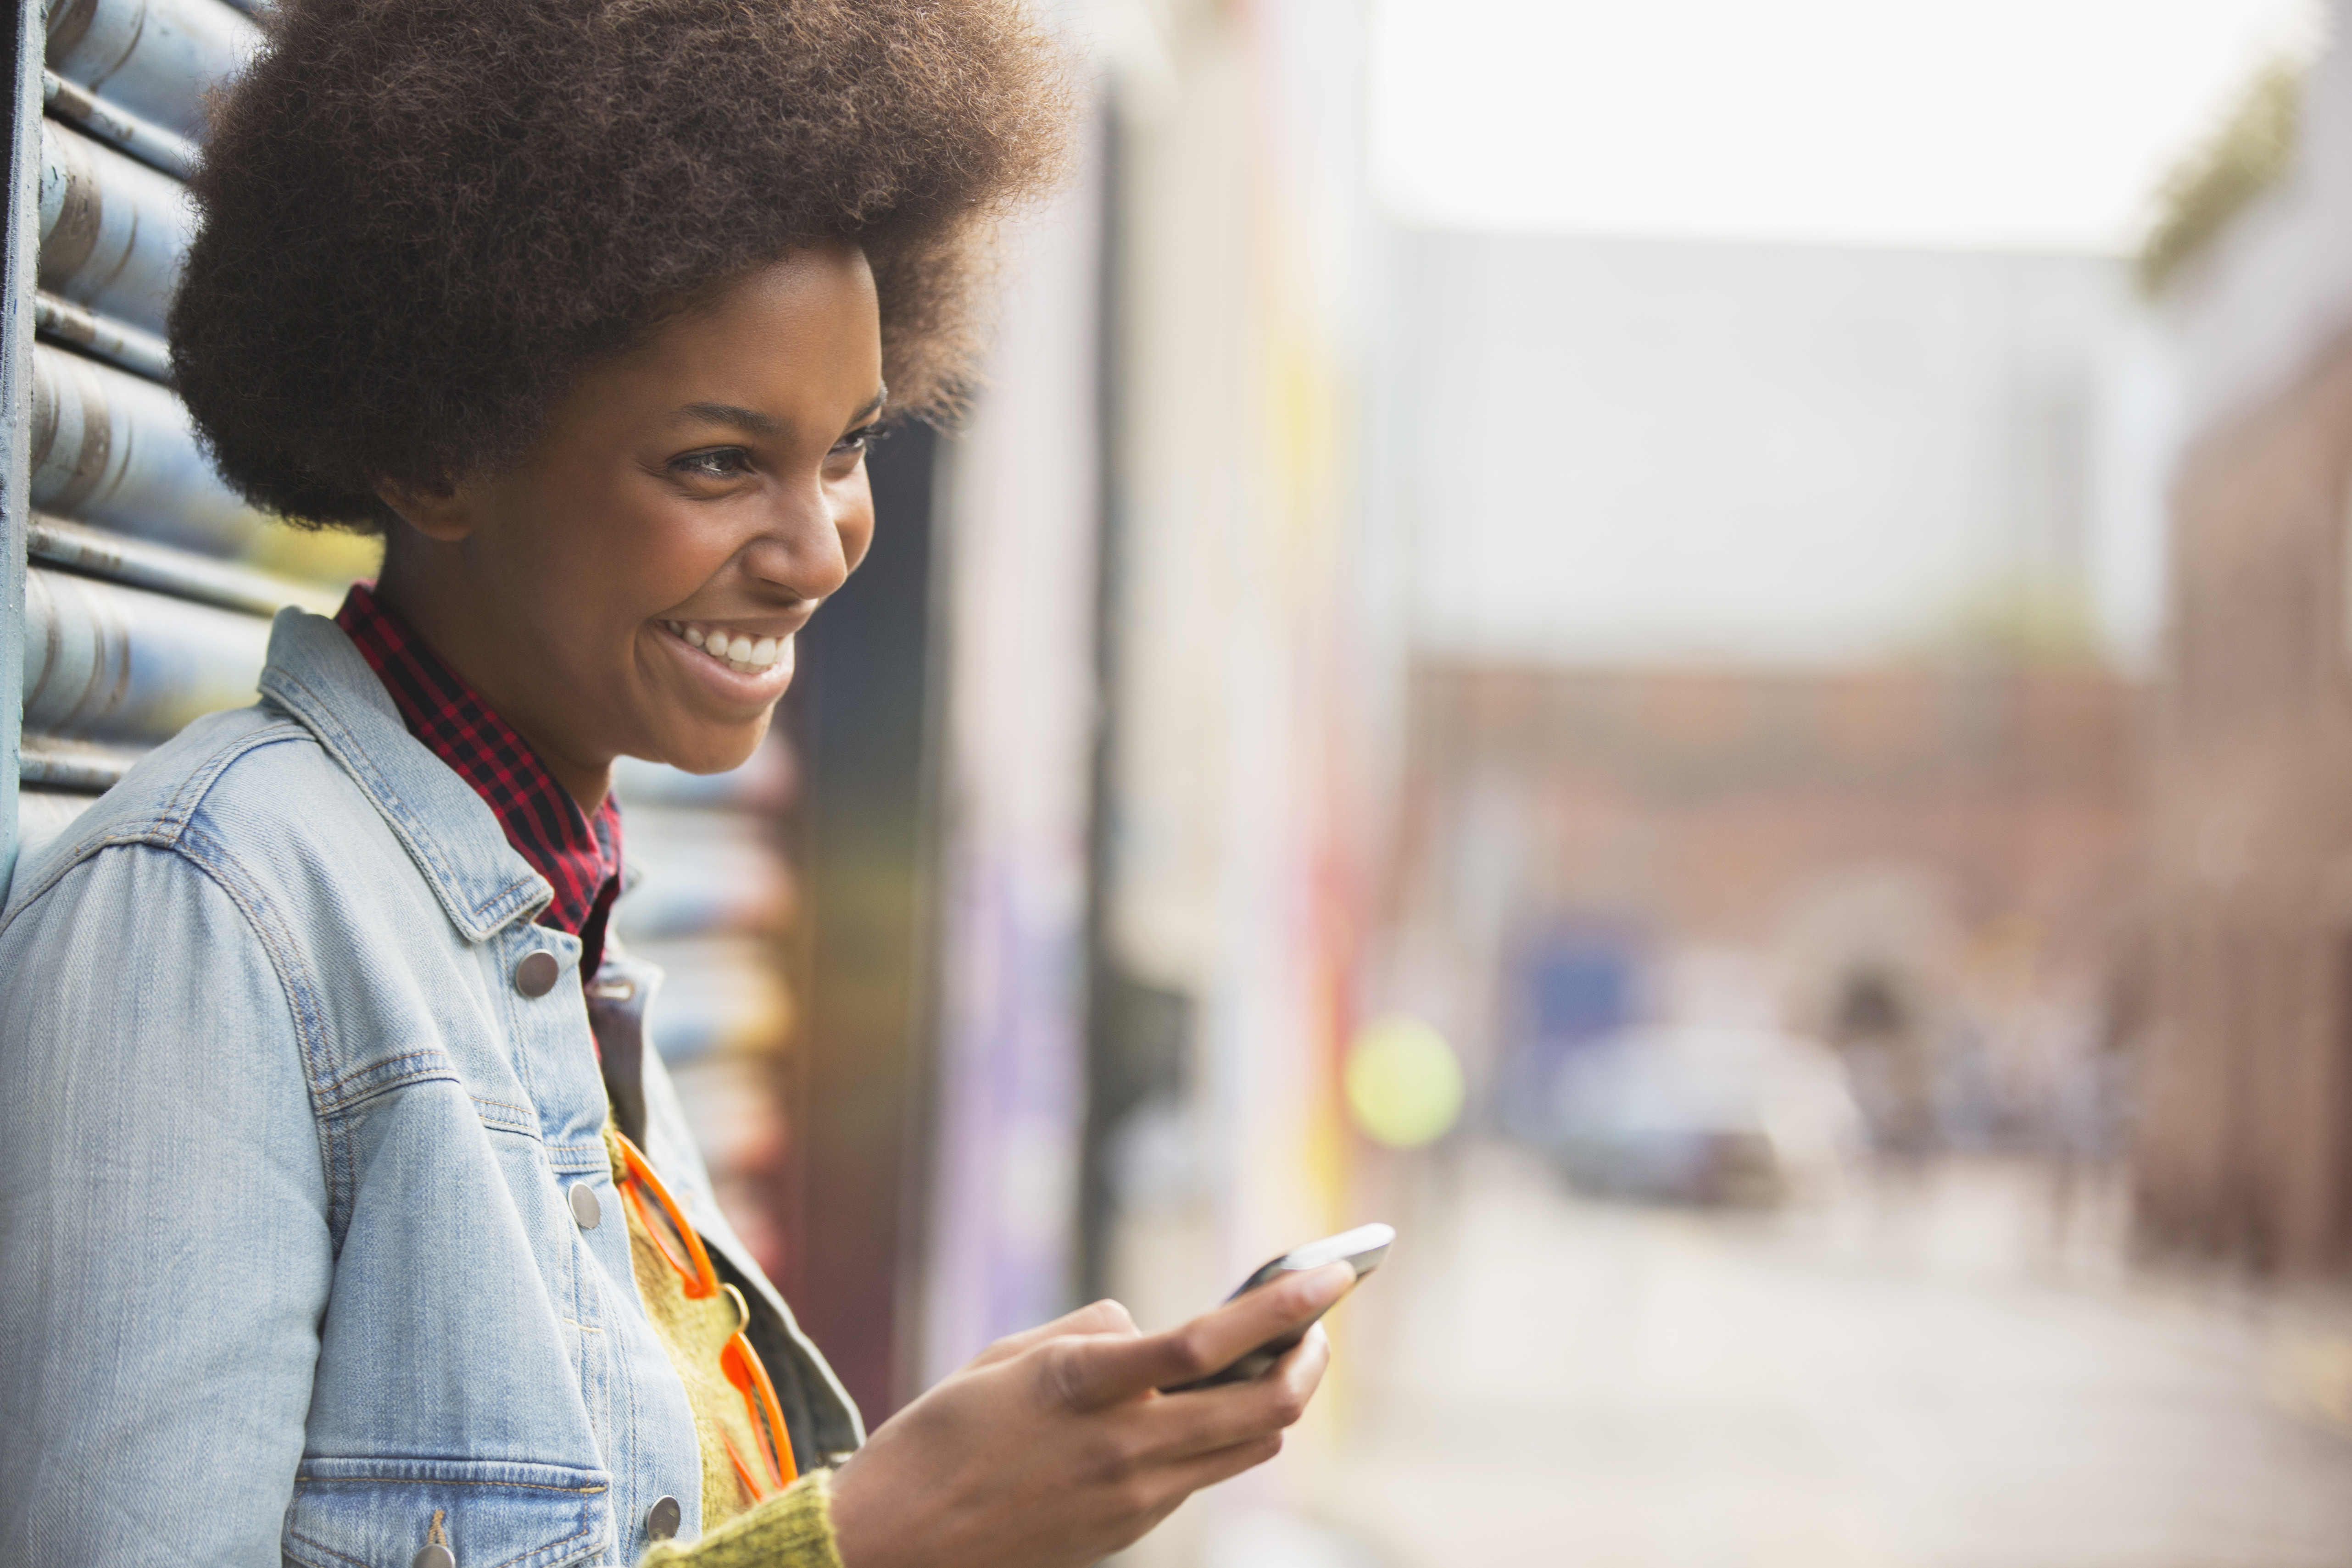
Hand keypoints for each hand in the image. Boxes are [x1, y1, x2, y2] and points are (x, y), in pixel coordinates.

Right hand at [827, 1263, 1355, 1567]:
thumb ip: (1092, 1333)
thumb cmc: (943, 1434)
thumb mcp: (1009, 1355)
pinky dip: (1227, 1435)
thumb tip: (1147, 1330)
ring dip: (1278, 1399)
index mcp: (1084, 1385)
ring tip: (1277, 1357)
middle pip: (1264, 1407)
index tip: (1332, 1273)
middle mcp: (1123, 1445)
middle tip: (1317, 1324)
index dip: (1282, 1306)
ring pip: (1252, 1446)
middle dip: (1308, 1357)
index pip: (1207, 1343)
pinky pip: (1206, 1474)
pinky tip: (1209, 1408)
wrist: (898, 1545)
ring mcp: (1135, 1496)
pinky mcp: (1133, 1529)